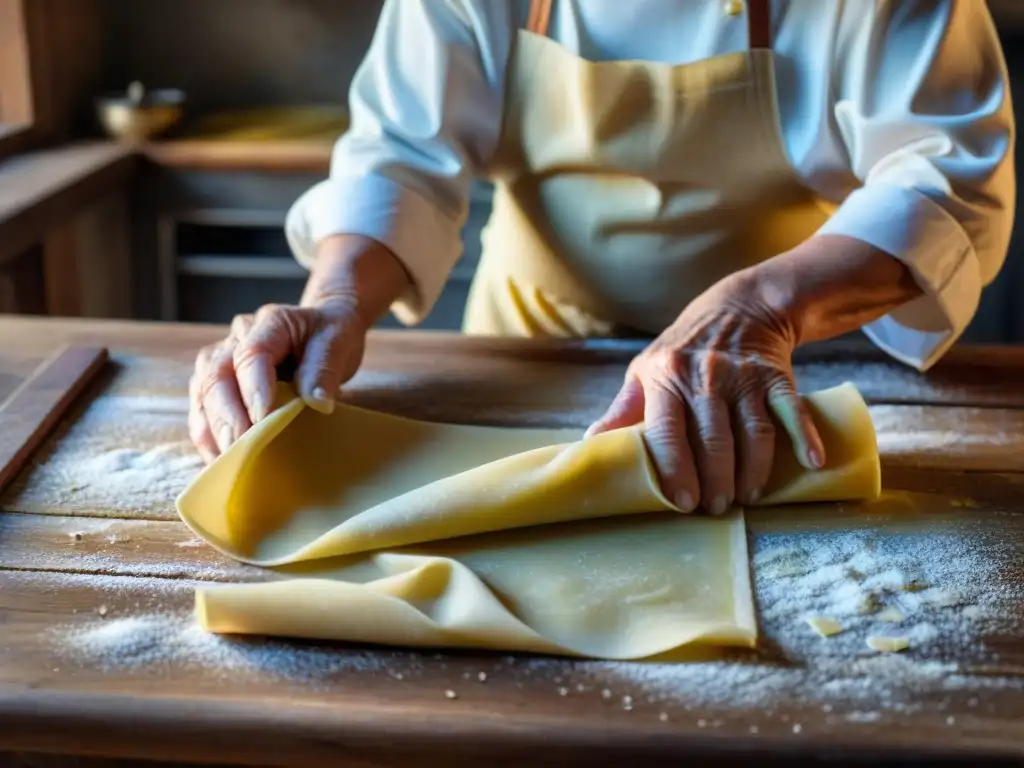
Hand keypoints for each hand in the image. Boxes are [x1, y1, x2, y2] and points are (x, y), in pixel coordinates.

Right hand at [188, 235, 409, 462]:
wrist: (321, 328)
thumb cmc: (329, 335)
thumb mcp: (338, 343)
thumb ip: (325, 369)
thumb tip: (318, 403)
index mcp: (270, 323)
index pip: (252, 353)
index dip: (253, 386)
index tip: (261, 417)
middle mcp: (238, 338)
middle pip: (218, 375)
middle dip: (225, 415)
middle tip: (237, 448)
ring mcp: (224, 359)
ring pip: (203, 391)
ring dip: (211, 427)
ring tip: (226, 459)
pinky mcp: (219, 382)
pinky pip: (203, 407)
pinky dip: (207, 433)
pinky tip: (219, 457)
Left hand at [585, 270, 824, 514]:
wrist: (739, 307)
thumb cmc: (682, 350)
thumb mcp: (645, 370)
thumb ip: (623, 410)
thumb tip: (590, 445)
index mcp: (666, 376)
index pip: (668, 431)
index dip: (675, 469)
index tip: (681, 502)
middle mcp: (705, 375)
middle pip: (713, 440)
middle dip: (715, 481)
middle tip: (715, 508)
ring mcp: (744, 375)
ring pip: (752, 433)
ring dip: (752, 471)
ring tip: (745, 498)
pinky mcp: (776, 376)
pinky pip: (791, 410)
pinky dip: (804, 436)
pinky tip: (810, 463)